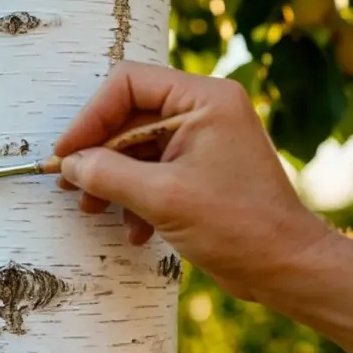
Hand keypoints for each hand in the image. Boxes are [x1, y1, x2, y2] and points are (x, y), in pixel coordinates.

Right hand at [53, 60, 334, 300]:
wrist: (287, 268)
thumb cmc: (238, 227)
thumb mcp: (161, 198)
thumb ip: (107, 174)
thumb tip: (69, 165)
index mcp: (203, 99)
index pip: (128, 84)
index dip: (90, 117)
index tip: (66, 155)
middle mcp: (204, 110)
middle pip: (128, 116)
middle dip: (98, 154)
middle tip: (70, 185)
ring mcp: (203, 140)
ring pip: (135, 146)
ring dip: (111, 180)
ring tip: (94, 210)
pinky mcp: (200, 170)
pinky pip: (151, 169)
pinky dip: (135, 197)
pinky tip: (134, 230)